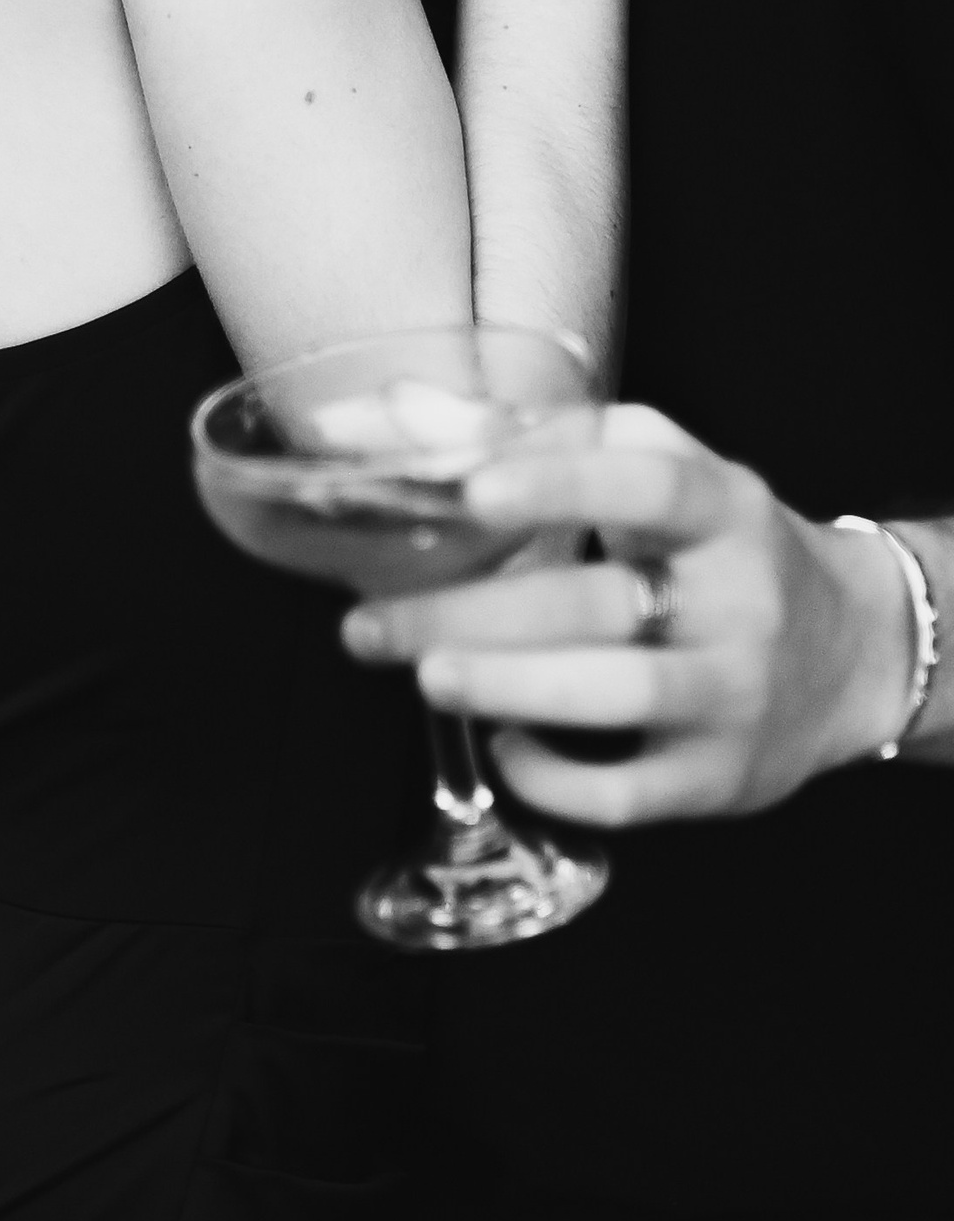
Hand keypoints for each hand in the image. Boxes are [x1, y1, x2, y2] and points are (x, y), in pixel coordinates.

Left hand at [340, 405, 919, 825]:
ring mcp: (735, 694)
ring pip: (617, 694)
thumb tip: (405, 428)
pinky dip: (555, 777)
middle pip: (598, 602)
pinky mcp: (719, 779)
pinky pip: (630, 791)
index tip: (473, 490)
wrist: (851, 654)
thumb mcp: (668, 472)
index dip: (560, 485)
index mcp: (724, 509)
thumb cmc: (715, 550)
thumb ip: (554, 441)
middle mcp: (740, 600)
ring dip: (509, 686)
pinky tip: (502, 749)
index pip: (649, 484)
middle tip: (368, 625)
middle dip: (472, 613)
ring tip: (426, 677)